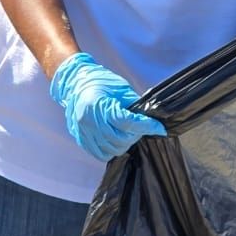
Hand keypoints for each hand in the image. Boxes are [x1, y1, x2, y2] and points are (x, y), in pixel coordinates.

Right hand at [49, 52, 166, 160]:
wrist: (76, 83)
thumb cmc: (101, 82)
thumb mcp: (121, 89)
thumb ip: (134, 105)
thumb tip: (149, 118)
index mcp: (99, 105)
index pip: (127, 123)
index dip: (147, 127)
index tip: (159, 129)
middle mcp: (89, 121)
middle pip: (120, 139)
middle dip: (136, 135)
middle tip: (142, 128)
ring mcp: (83, 131)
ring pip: (112, 149)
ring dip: (126, 144)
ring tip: (129, 133)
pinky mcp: (81, 138)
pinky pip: (100, 154)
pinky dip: (113, 150)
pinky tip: (117, 140)